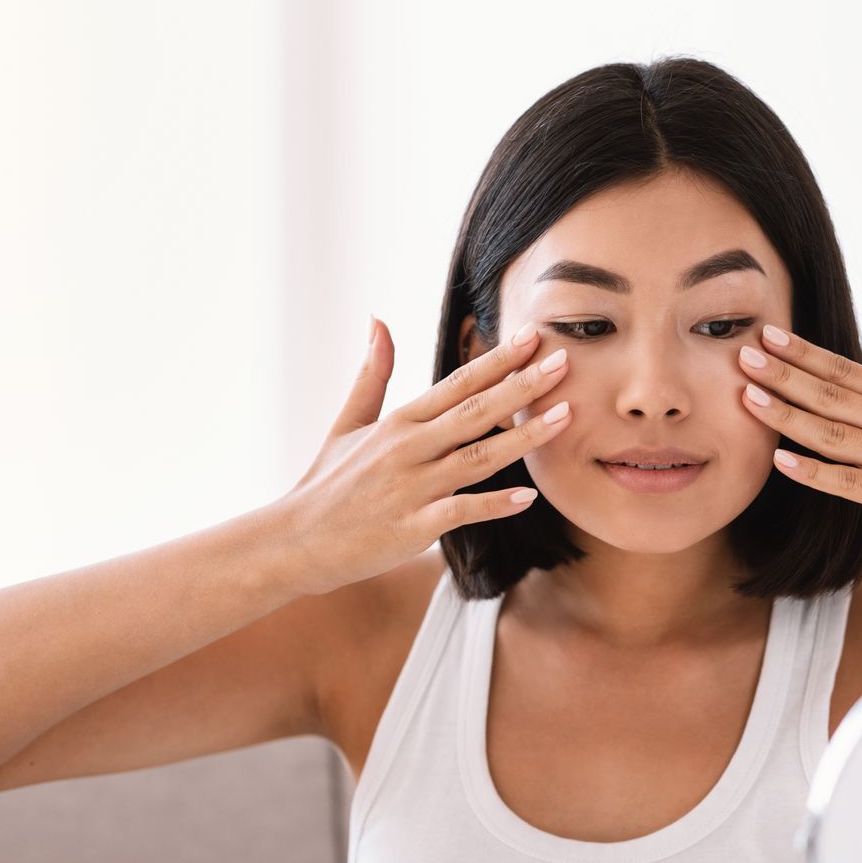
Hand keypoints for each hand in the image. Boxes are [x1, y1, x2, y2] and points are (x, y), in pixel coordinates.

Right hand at [272, 317, 572, 595]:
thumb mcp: (348, 422)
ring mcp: (411, 487)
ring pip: (478, 457)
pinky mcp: (413, 527)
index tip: (533, 336)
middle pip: (475, 412)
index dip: (497, 360)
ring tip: (565, 416)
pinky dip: (494, 504)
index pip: (457, 384)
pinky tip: (528, 497)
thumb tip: (379, 321)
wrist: (296, 541)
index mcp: (399, 422)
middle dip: (522, 386)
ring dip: (524, 437)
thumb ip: (373, 374)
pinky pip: (461, 512)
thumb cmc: (327, 483)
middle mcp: (408, 448)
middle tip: (564, 361)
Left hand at [737, 313, 861, 553]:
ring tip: (747, 396)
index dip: (803, 352)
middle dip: (782, 374)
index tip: (768, 333)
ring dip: (786, 414)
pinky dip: (813, 471)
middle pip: (830, 394)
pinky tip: (780, 459)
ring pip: (831, 434)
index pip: (845, 369)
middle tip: (739, 354)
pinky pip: (848, 483)